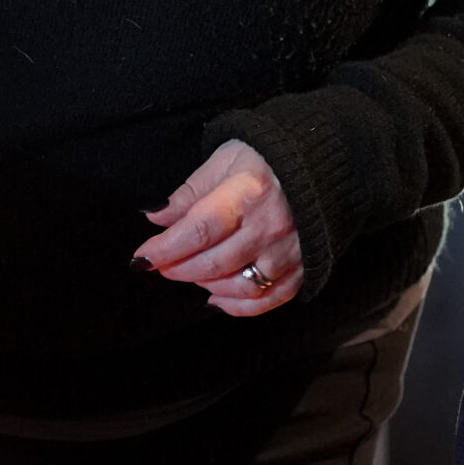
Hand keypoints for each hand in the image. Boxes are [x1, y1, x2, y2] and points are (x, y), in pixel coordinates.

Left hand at [135, 140, 301, 315]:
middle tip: (160, 264)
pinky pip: (269, 299)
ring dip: (206, 286)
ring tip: (190, 273)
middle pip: (215, 262)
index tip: (142, 257)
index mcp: (249, 192)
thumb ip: (190, 193)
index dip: (166, 248)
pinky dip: (239, 306)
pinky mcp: (304, 266)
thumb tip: (156, 218)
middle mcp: (272, 225)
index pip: (199, 229)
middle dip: (179, 268)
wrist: (321, 162)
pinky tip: (217, 299)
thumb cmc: (266, 157)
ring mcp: (291, 250)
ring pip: (240, 286)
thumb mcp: (223, 160)